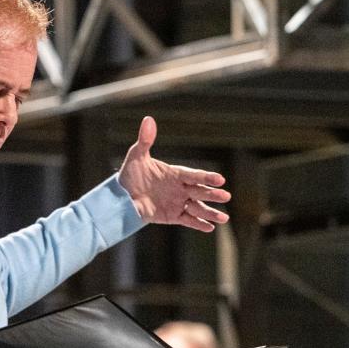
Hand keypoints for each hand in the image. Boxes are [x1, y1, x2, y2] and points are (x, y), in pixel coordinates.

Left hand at [118, 117, 230, 231]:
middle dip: (212, 194)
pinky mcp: (173, 215)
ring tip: (224, 219)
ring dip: (210, 213)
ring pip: (198, 208)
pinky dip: (198, 224)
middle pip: (200, 191)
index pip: (194, 175)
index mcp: (176, 174)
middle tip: (226, 197)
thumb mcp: (136, 157)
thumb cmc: (131, 175)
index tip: (220, 179)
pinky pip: (188, 220)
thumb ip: (145, 140)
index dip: (206, 177)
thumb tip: (148, 119)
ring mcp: (178, 202)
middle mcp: (180, 188)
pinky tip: (210, 228)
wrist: (122, 197)